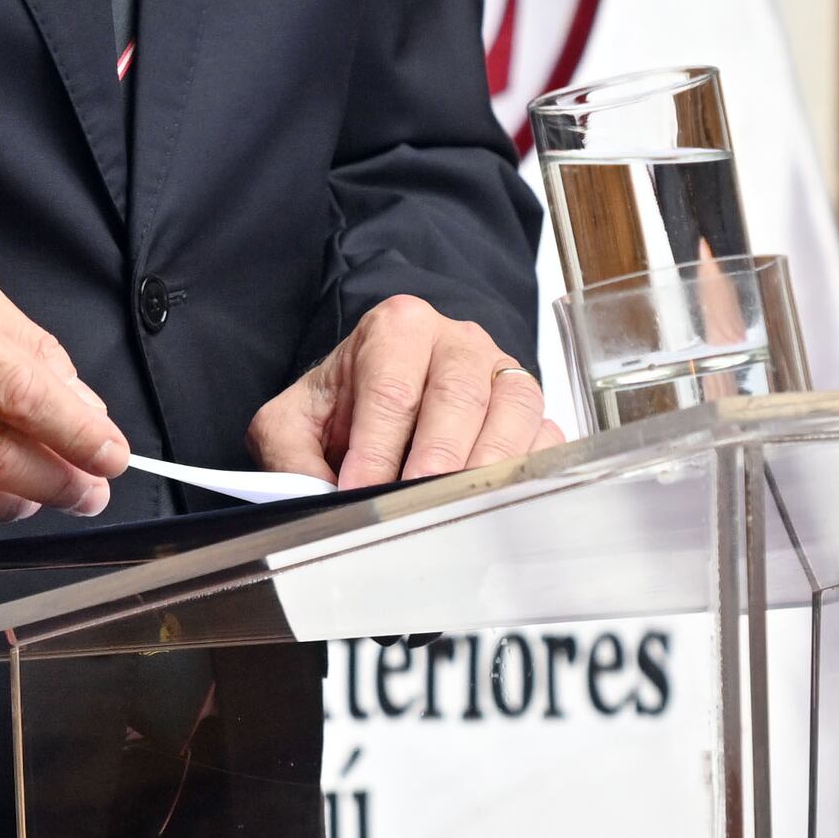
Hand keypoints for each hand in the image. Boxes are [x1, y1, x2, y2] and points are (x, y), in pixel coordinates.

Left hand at [250, 294, 555, 488]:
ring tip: (457, 509)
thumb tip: (313, 497)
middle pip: (457, 396)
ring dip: (485, 466)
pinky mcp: (532, 408)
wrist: (386, 392)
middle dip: (434, 460)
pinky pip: (546, 433)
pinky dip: (529, 468)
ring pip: (511, 410)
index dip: (376, 446)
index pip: (390, 388)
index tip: (360, 492)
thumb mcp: (296, 419)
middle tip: (412, 506)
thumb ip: (292, 454)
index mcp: (397, 328)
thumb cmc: (346, 405)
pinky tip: (500, 500)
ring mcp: (501, 371)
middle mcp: (456, 341)